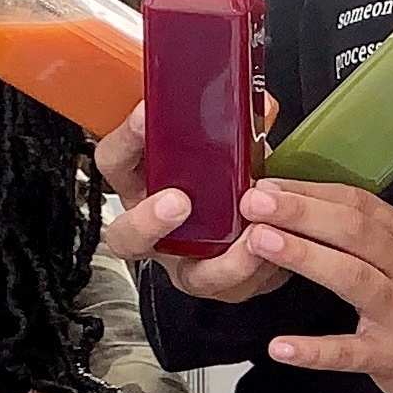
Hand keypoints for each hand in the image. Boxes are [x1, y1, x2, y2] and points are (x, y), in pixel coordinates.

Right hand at [97, 108, 290, 304]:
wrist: (261, 229)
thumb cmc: (228, 184)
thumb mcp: (223, 149)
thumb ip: (232, 131)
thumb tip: (263, 105)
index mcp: (146, 187)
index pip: (114, 161)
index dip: (125, 140)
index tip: (144, 116)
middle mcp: (158, 233)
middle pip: (126, 237)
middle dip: (149, 221)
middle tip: (178, 202)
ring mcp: (188, 266)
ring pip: (190, 276)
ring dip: (223, 258)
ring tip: (252, 234)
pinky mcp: (224, 286)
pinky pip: (236, 286)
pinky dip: (260, 266)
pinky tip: (277, 248)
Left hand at [240, 181, 392, 392]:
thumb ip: (360, 230)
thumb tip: (297, 201)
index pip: (357, 203)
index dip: (310, 192)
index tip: (268, 185)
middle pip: (354, 231)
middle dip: (301, 213)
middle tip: (256, 204)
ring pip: (353, 278)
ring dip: (305, 257)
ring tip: (262, 243)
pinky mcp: (389, 354)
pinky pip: (348, 351)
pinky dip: (313, 349)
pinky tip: (281, 346)